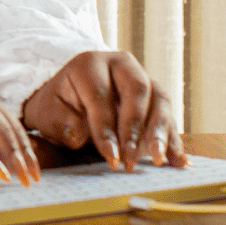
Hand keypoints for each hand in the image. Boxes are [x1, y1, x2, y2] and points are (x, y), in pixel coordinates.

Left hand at [21, 51, 185, 170]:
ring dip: (161, 132)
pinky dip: (173, 139)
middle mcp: (121, 65)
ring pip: (160, 100)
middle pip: (138, 89)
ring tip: (158, 160)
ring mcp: (142, 77)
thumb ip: (60, 122)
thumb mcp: (48, 113)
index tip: (111, 157)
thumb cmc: (58, 106)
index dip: (106, 128)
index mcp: (90, 64)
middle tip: (132, 158)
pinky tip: (177, 160)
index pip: (101, 95)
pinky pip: (169, 115)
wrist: (70, 99)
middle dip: (136, 127)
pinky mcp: (155, 96)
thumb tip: (78, 134)